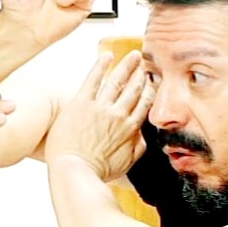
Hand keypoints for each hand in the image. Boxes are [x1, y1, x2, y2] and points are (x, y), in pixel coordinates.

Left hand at [45, 51, 152, 181]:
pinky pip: (93, 79)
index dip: (150, 90)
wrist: (75, 169)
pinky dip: (101, 66)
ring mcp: (100, 107)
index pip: (144, 104)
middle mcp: (118, 115)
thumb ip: (137, 148)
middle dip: (141, 74)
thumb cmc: (96, 171)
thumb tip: (143, 137)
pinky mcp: (81, 104)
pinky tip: (107, 56)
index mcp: (129, 129)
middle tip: (146, 63)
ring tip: (134, 56)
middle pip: (134, 89)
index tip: (152, 80)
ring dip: (127, 66)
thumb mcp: (126, 164)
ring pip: (117, 81)